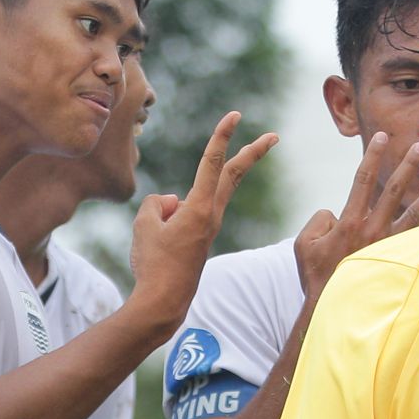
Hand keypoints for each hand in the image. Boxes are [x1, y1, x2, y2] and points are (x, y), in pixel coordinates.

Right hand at [128, 112, 278, 333]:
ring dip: (174, 210)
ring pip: (198, 197)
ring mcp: (209, 227)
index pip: (213, 163)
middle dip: (253, 153)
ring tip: (158, 242)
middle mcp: (211, 215)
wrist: (163, 302)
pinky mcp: (203, 238)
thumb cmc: (153, 264)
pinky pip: (185, 216)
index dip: (222, 136)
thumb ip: (158, 203)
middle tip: (274, 136)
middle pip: (233, 174)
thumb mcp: (144, 225)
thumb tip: (172, 203)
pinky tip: (160, 247)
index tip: (234, 116)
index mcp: (199, 209)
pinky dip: (168, 220)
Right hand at [293, 133, 418, 298]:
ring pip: (413, 214)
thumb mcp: (303, 243)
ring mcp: (388, 246)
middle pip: (393, 189)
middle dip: (406, 164)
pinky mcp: (396, 261)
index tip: (381, 137)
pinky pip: (416, 239)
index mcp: (349, 221)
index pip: (363, 179)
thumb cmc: (315, 276)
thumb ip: (320, 219)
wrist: (333, 308)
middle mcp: (372, 230)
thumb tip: (336, 213)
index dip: (372, 155)